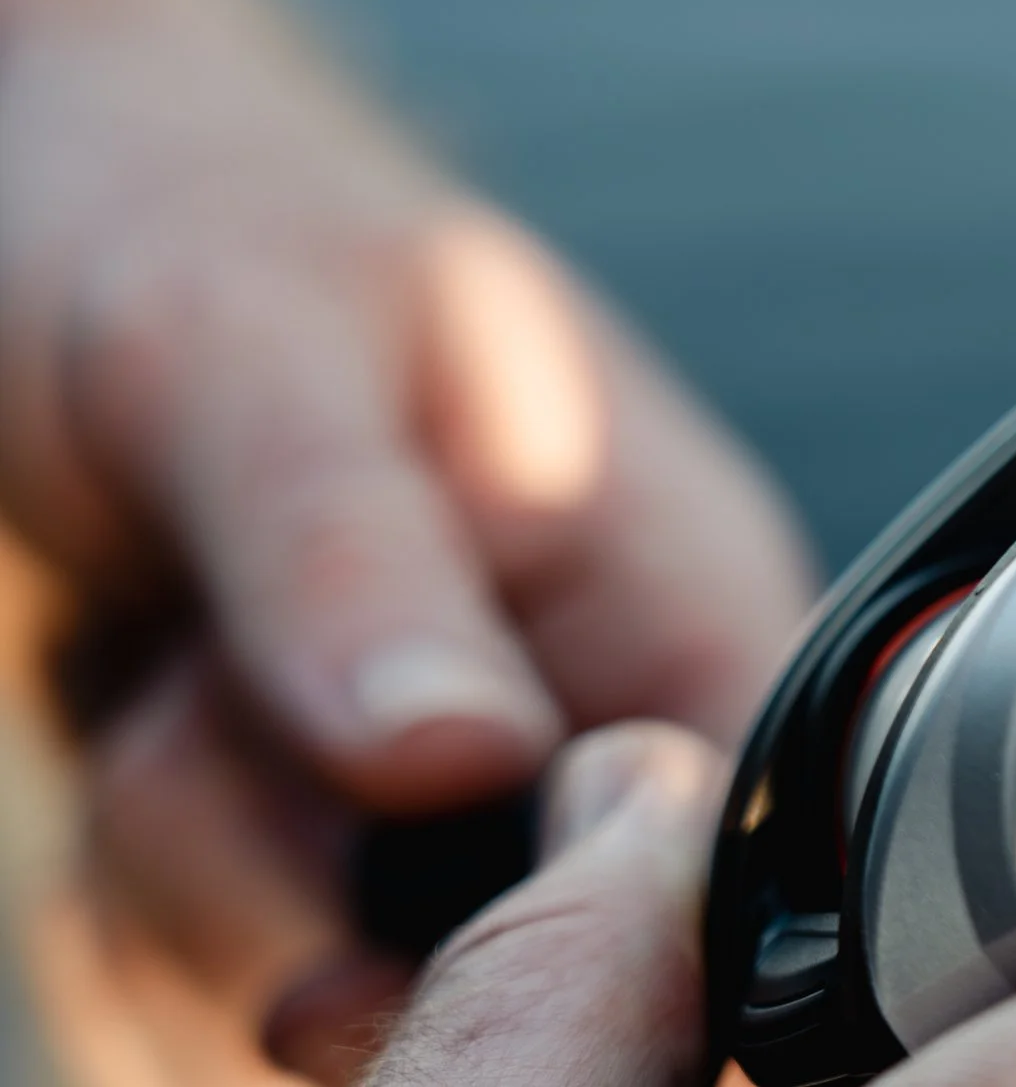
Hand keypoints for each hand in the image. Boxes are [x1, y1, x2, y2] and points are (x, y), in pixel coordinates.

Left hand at [0, 0, 816, 1078]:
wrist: (33, 234)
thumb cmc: (184, 227)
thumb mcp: (253, 356)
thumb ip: (359, 557)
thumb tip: (459, 766)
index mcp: (684, 607)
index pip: (728, 843)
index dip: (584, 900)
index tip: (398, 840)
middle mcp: (601, 744)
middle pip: (524, 971)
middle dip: (311, 877)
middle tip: (202, 685)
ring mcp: (462, 841)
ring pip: (353, 1022)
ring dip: (186, 886)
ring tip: (164, 670)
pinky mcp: (326, 905)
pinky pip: (225, 1027)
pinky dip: (132, 931)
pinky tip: (138, 748)